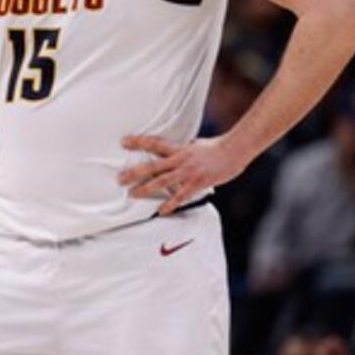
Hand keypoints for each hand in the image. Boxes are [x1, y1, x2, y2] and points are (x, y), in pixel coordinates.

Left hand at [118, 135, 246, 214]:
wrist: (234, 151)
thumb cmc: (217, 147)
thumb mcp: (196, 144)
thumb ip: (183, 149)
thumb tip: (174, 151)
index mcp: (179, 148)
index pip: (154, 143)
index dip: (138, 142)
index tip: (123, 142)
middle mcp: (180, 160)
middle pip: (152, 166)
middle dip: (134, 173)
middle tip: (119, 179)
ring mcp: (188, 172)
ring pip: (162, 181)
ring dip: (145, 189)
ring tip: (132, 195)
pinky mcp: (197, 183)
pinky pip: (181, 196)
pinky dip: (170, 205)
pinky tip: (160, 212)